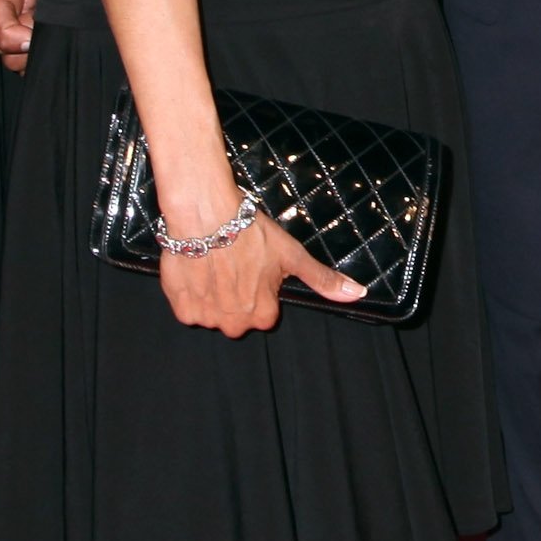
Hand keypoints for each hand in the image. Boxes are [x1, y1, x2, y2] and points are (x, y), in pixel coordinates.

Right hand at [158, 212, 362, 336]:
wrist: (206, 216)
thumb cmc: (250, 233)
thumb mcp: (292, 255)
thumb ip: (322, 280)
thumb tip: (357, 295)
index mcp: (263, 316)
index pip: (264, 311)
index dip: (259, 287)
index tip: (255, 268)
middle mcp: (235, 324)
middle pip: (237, 315)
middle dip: (235, 296)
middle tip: (234, 265)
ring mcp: (207, 318)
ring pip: (212, 313)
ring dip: (213, 295)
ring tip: (215, 265)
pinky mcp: (182, 308)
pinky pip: (189, 309)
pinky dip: (192, 293)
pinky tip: (199, 271)